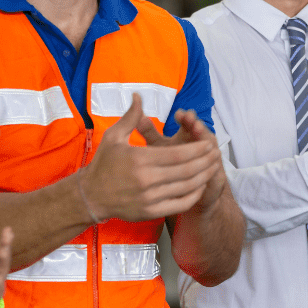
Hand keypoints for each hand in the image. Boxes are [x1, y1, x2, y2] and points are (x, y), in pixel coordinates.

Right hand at [78, 94, 220, 222]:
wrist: (90, 195)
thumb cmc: (103, 163)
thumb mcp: (113, 136)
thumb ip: (131, 116)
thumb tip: (138, 95)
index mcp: (140, 159)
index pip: (178, 154)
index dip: (197, 149)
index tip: (209, 142)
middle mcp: (146, 180)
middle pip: (186, 171)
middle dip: (205, 161)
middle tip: (216, 153)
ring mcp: (149, 198)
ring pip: (185, 187)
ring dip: (203, 177)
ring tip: (213, 167)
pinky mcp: (149, 212)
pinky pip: (179, 204)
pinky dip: (193, 195)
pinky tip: (199, 186)